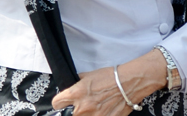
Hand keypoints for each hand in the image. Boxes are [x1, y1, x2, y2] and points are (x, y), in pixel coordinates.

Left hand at [51, 51, 165, 115]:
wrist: (129, 83)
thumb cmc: (110, 77)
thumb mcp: (89, 76)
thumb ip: (78, 83)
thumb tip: (72, 87)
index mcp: (76, 93)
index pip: (57, 103)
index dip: (59, 102)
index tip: (62, 102)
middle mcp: (83, 107)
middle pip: (69, 114)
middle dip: (73, 110)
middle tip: (82, 104)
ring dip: (85, 114)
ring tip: (95, 107)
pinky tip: (102, 110)